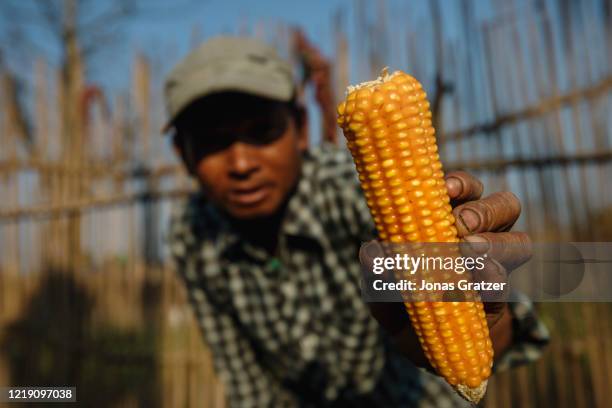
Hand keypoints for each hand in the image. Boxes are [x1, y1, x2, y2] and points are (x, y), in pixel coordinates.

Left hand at [361, 171, 531, 367]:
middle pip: (504, 206)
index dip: (461, 183)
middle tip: (462, 224)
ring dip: (497, 244)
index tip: (446, 188)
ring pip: (519, 242)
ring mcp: (495, 265)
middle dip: (484, 211)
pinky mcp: (497, 297)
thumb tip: (371, 252)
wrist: (420, 341)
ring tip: (470, 250)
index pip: (466, 188)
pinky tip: (479, 280)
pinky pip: (505, 282)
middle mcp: (481, 234)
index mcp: (450, 217)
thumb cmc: (398, 296)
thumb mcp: (379, 281)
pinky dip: (492, 279)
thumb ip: (375, 266)